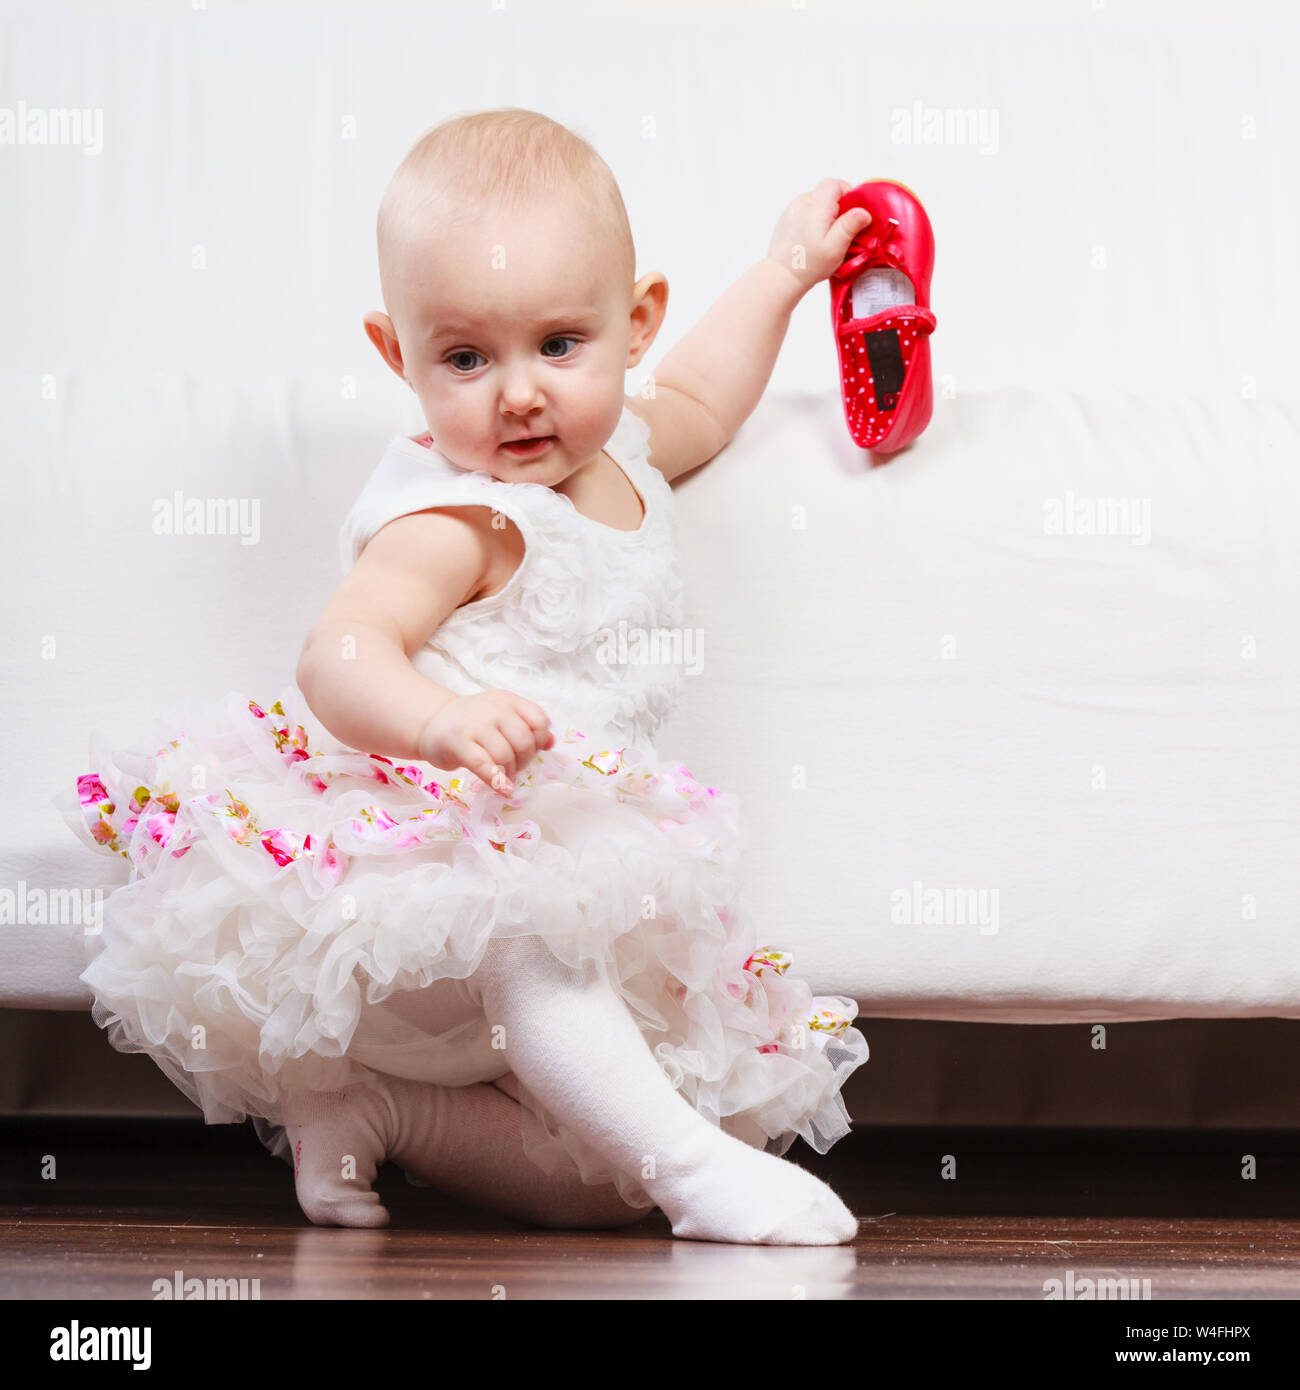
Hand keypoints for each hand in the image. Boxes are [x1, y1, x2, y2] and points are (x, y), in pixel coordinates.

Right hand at [417, 690, 554, 796]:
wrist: (432, 723)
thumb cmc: (472, 724)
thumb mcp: (502, 719)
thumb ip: (527, 728)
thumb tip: (551, 743)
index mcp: (508, 701)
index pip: (539, 720)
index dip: (540, 741)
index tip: (530, 750)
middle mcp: (493, 708)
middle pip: (524, 740)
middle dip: (525, 760)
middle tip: (515, 767)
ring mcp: (475, 724)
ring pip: (506, 754)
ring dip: (510, 772)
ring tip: (505, 776)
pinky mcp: (459, 743)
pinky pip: (484, 765)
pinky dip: (497, 781)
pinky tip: (503, 789)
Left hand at [766, 178, 872, 294]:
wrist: (782, 276)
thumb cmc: (808, 265)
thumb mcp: (836, 248)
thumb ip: (850, 226)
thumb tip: (863, 211)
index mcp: (815, 208)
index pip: (835, 184)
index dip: (847, 194)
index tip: (850, 212)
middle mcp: (801, 204)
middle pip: (825, 192)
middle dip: (836, 206)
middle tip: (838, 229)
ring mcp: (792, 210)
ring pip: (815, 201)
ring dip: (824, 213)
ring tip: (823, 235)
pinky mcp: (787, 218)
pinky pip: (805, 210)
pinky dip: (812, 219)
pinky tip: (812, 237)